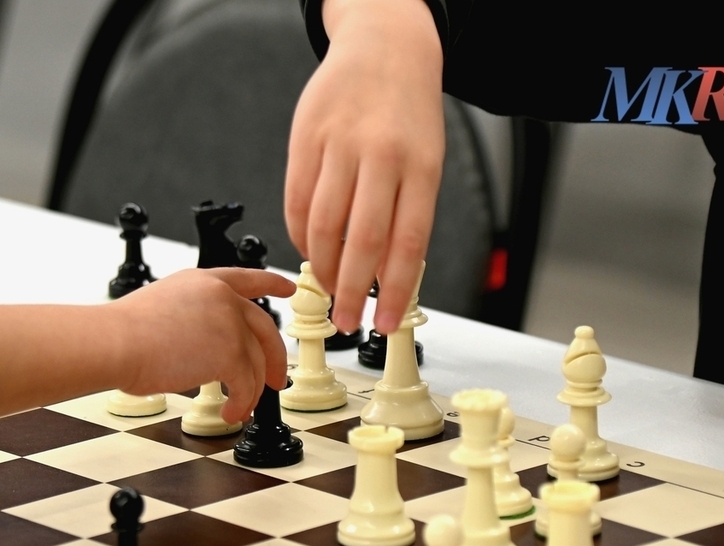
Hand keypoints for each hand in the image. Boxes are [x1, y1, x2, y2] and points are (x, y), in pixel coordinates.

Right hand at [106, 268, 293, 421]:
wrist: (116, 343)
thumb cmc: (123, 334)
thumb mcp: (163, 308)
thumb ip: (193, 319)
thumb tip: (203, 348)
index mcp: (202, 283)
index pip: (246, 279)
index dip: (271, 284)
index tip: (287, 288)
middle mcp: (221, 297)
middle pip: (264, 327)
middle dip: (274, 357)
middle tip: (275, 379)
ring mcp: (229, 324)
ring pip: (256, 362)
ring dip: (251, 391)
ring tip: (240, 408)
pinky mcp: (231, 353)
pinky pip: (246, 385)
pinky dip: (241, 404)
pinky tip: (230, 413)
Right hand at [284, 0, 443, 334]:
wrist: (385, 46)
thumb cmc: (409, 112)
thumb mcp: (427, 161)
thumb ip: (407, 214)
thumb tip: (386, 277)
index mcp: (421, 166)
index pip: (408, 243)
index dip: (395, 291)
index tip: (385, 321)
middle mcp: (381, 154)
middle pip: (361, 240)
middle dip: (351, 291)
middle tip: (346, 320)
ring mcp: (340, 144)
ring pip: (323, 224)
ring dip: (322, 267)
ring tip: (327, 288)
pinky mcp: (306, 137)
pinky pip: (296, 200)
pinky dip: (300, 235)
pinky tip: (309, 249)